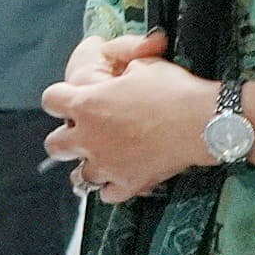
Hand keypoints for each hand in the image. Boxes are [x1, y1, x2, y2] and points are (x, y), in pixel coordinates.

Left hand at [44, 31, 210, 205]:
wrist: (203, 122)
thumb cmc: (172, 88)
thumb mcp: (144, 64)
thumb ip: (121, 66)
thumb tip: (115, 60)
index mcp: (86, 104)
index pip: (51, 100)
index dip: (60, 98)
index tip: (72, 99)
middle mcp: (88, 138)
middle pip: (54, 145)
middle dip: (65, 140)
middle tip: (84, 134)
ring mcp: (105, 165)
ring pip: (79, 176)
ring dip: (89, 166)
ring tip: (104, 159)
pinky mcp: (126, 184)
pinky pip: (108, 194)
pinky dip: (113, 187)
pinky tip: (123, 178)